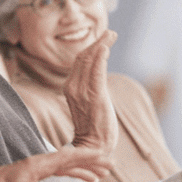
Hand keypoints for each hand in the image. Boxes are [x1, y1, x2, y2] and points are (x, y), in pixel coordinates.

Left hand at [0, 146, 112, 181]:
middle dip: (92, 160)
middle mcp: (42, 161)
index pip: (68, 157)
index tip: (103, 153)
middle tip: (111, 164)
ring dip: (85, 167)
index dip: (86, 155)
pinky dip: (74, 171)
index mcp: (39, 164)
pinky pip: (61, 169)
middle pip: (71, 158)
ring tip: (103, 173)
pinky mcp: (39, 170)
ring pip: (67, 164)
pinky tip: (84, 177)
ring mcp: (41, 165)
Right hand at [63, 30, 117, 154]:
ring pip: (89, 61)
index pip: (79, 62)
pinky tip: (105, 48)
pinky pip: (96, 73)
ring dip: (101, 45)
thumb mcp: (88, 103)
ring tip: (112, 35)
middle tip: (110, 33)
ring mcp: (82, 92)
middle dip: (97, 43)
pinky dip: (100, 58)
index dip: (91, 48)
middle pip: (83, 58)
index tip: (104, 39)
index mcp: (69, 88)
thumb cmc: (93, 127)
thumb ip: (90, 87)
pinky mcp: (94, 96)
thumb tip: (98, 74)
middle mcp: (72, 87)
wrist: (92, 148)